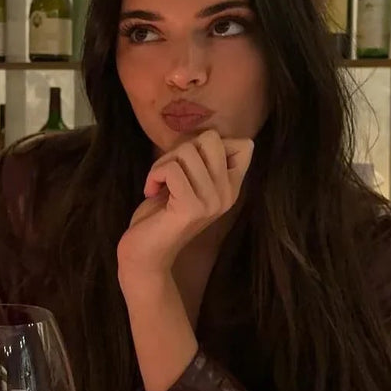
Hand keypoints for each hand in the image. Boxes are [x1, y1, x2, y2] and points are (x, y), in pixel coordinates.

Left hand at [117, 130, 253, 283]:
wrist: (145, 254)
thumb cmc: (161, 215)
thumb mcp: (188, 182)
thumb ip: (202, 162)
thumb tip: (211, 136)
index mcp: (231, 188)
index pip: (245, 145)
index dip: (209, 144)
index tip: (189, 165)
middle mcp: (228, 194)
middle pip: (212, 139)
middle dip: (181, 149)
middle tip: (168, 173)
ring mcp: (212, 202)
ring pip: (188, 151)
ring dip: (163, 164)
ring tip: (158, 184)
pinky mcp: (191, 207)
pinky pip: (172, 169)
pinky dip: (154, 175)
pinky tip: (151, 191)